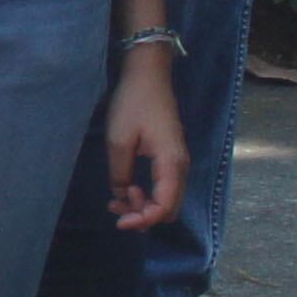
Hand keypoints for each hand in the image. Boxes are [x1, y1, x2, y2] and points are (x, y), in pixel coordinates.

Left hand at [103, 44, 185, 231]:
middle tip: (116, 208)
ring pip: (167, 199)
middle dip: (143, 215)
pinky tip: (127, 190)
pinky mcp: (170, 158)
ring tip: (117, 200)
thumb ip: (120, 174)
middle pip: (169, 208)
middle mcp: (180, 166)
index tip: (119, 221)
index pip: (165, 206)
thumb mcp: (119, 141)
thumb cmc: (133, 104)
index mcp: (171, 162)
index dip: (143, 219)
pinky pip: (163, 187)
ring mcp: (177, 162)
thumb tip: (122, 197)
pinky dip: (147, 194)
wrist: (148, 75)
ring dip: (144, 206)